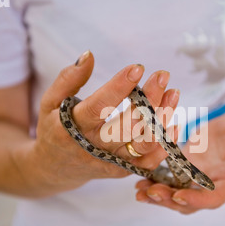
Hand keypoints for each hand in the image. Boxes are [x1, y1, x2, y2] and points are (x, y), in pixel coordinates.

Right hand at [28, 51, 178, 191]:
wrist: (54, 169)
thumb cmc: (54, 129)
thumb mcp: (49, 102)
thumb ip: (67, 79)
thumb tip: (89, 55)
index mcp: (72, 128)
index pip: (98, 107)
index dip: (119, 88)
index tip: (137, 68)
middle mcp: (93, 147)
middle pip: (127, 125)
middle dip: (148, 100)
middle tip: (162, 76)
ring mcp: (110, 161)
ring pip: (142, 144)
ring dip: (161, 119)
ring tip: (173, 94)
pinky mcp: (121, 170)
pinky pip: (147, 162)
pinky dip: (164, 145)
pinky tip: (174, 124)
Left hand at [135, 111, 224, 213]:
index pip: (214, 198)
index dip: (196, 199)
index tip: (178, 196)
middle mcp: (211, 186)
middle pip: (189, 202)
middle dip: (168, 200)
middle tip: (149, 193)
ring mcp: (196, 181)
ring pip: (175, 196)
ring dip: (157, 195)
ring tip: (139, 191)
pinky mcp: (184, 172)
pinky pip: (168, 182)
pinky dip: (153, 182)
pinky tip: (138, 179)